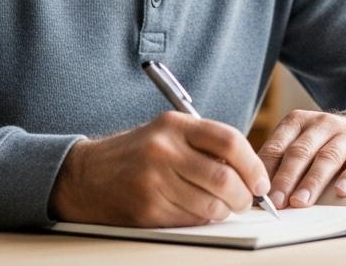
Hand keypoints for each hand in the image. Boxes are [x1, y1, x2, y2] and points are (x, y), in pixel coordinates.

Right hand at [49, 111, 269, 226]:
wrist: (84, 176)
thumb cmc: (135, 155)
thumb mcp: (167, 134)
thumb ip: (205, 145)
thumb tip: (249, 171)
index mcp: (174, 125)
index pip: (229, 141)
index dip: (253, 165)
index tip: (261, 181)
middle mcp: (163, 150)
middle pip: (224, 178)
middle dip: (244, 196)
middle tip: (246, 201)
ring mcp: (154, 180)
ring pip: (211, 204)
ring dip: (224, 211)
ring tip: (221, 207)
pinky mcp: (147, 209)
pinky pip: (191, 219)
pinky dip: (202, 219)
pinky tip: (196, 211)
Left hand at [258, 110, 345, 208]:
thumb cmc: (328, 147)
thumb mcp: (304, 147)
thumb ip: (283, 164)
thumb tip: (260, 195)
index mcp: (299, 122)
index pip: (278, 146)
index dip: (266, 170)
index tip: (259, 193)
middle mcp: (323, 123)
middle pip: (300, 152)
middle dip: (286, 178)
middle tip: (277, 201)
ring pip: (327, 158)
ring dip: (312, 182)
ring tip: (300, 202)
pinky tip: (341, 191)